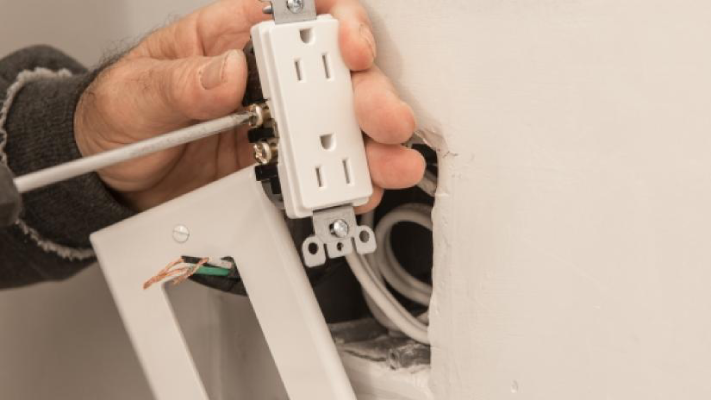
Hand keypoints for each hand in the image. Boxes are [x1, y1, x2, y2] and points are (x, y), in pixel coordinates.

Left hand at [75, 0, 424, 211]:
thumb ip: (181, 82)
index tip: (349, 43)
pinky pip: (325, 171)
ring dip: (374, 143)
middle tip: (381, 116)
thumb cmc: (122, 119)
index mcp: (234, 39)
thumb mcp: (136, 92)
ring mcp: (281, 125)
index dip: (336, 20)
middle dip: (369, 92)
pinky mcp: (283, 167)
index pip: (297, 14)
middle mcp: (268, 80)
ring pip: (343, 124)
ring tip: (388, 162)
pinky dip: (351, 182)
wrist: (115, 181)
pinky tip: (363, 188)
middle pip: (337, 73)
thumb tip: (227, 72)